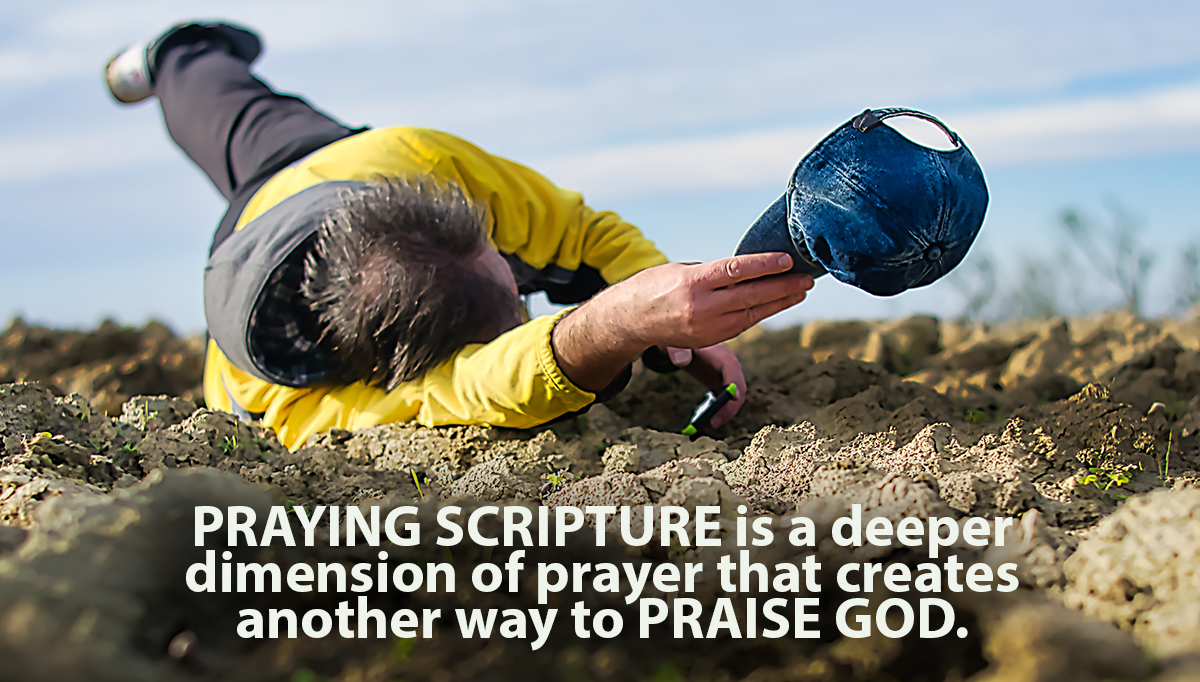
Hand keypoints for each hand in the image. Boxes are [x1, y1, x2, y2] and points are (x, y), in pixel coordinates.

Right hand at [615, 252, 813, 348]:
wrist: (630, 319)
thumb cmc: (656, 285)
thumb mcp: (682, 268)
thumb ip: (714, 272)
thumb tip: (749, 271)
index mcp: (692, 281)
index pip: (736, 270)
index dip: (765, 265)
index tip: (788, 260)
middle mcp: (700, 306)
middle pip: (751, 295)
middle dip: (783, 286)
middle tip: (807, 278)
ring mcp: (705, 326)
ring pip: (751, 313)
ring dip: (779, 302)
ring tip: (800, 291)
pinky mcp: (708, 339)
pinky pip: (742, 324)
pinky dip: (761, 312)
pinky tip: (776, 303)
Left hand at [665, 344, 745, 427]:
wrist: (681, 348)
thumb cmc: (680, 345)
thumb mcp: (676, 346)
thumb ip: (677, 352)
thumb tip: (682, 362)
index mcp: (720, 355)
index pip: (732, 369)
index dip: (734, 384)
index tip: (731, 399)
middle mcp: (729, 367)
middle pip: (738, 388)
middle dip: (729, 407)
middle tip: (714, 423)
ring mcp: (727, 378)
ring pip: (734, 398)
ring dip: (725, 413)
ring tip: (709, 425)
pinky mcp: (721, 385)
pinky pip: (726, 402)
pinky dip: (720, 413)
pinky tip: (707, 421)